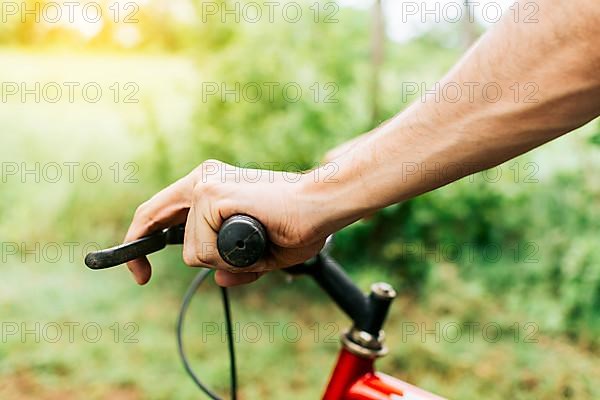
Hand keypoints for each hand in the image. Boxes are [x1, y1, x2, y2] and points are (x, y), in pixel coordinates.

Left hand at [124, 160, 326, 286]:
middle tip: (139, 275)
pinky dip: (229, 257)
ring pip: (192, 251)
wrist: (321, 205)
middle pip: (158, 223)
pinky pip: (205, 250)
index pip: (161, 210)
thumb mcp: (260, 252)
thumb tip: (219, 277)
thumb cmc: (298, 224)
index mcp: (212, 186)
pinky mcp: (212, 196)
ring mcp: (205, 186)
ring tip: (254, 245)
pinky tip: (253, 239)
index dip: (141, 237)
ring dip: (221, 260)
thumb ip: (235, 263)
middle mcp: (203, 180)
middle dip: (141, 250)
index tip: (138, 267)